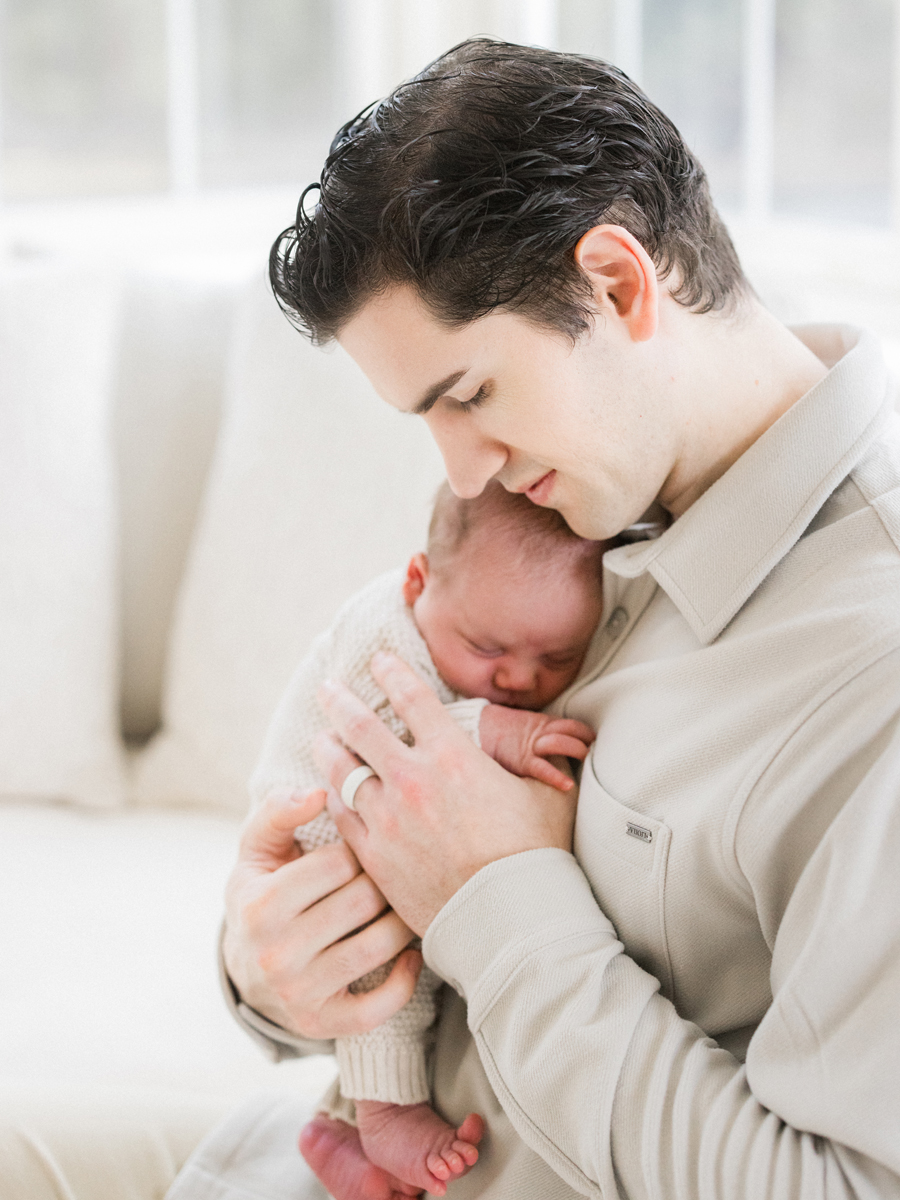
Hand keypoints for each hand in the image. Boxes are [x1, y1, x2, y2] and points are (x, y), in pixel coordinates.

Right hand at [223, 789, 422, 1039]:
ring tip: (405, 904)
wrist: (247, 965)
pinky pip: (378, 1007)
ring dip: (402, 922)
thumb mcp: (258, 848)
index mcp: (260, 905)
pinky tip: (410, 955)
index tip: (364, 847)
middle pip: (362, 902)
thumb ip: (279, 811)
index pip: (337, 863)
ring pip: (377, 946)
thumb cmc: (263, 889)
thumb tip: (317, 792)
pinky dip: (405, 979)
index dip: (359, 848)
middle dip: (385, 881)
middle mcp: (275, 954)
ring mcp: (298, 994)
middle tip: (398, 871)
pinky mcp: (323, 1024)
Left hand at [315, 652, 578, 935]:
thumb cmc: (534, 856)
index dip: (391, 671)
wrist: (509, 921)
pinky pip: (341, 816)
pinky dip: (334, 798)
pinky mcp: (374, 857)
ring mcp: (388, 820)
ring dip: (328, 749)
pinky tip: (333, 792)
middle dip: (340, 701)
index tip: (379, 659)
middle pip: (360, 727)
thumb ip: (540, 759)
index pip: (412, 697)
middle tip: (328, 689)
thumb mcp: (546, 794)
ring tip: (322, 739)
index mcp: (454, 756)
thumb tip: (560, 739)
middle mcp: (413, 781)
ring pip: (341, 772)